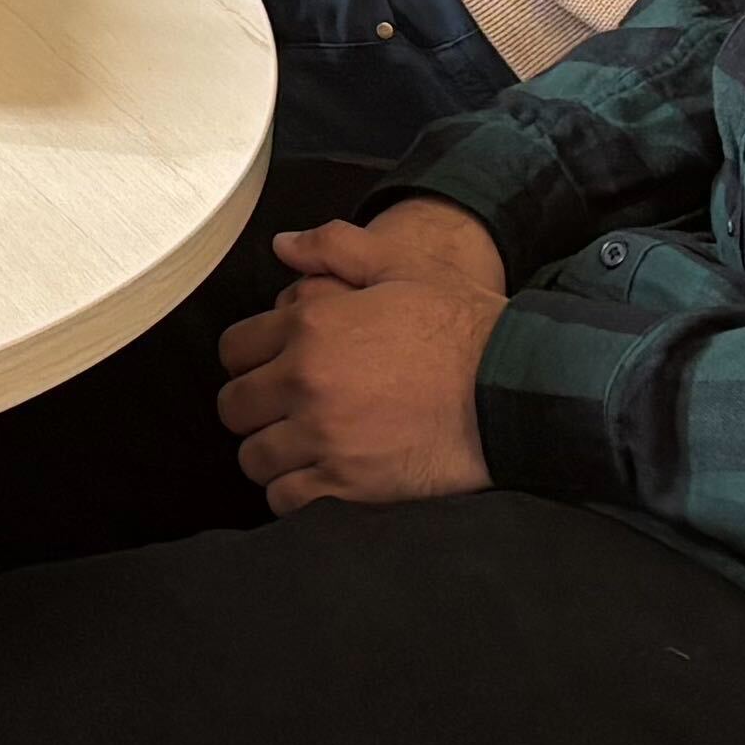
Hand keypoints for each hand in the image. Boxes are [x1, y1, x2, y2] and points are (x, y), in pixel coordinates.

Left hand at [217, 204, 508, 513]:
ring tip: (298, 446)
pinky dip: (293, 493)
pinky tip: (315, 479)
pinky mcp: (348, 483)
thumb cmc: (460, 323)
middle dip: (254, 407)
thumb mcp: (398, 262)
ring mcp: (324, 436)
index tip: (270, 368)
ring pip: (254, 456)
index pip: (233, 350)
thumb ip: (332, 246)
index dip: (249, 359)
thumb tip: (282, 245)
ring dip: (271, 452)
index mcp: (309, 325)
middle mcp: (305, 382)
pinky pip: (286, 499)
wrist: (511, 385)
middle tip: (282, 409)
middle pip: (234, 407)